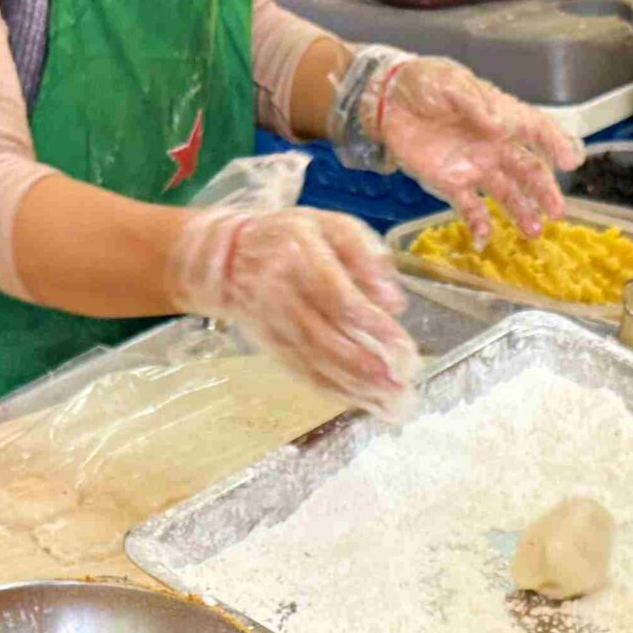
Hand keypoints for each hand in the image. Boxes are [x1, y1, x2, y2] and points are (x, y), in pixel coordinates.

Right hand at [167, 205, 418, 413]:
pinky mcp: (273, 348)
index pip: (340, 300)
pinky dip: (336, 393)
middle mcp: (284, 297)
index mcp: (301, 258)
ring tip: (393, 407)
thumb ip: (364, 255)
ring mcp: (275, 327)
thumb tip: (394, 300)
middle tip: (404, 389)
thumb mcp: (329, 226)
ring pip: (316, 365)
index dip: (373, 328)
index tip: (405, 350)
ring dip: (356, 390)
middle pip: (328, 342)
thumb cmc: (289, 238)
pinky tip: (365, 404)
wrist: (226, 260)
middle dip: (368, 370)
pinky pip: (305, 376)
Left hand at [370, 57, 580, 242]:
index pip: (536, 130)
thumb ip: (474, 103)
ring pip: (506, 193)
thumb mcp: (450, 82)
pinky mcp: (451, 184)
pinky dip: (479, 225)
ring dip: (522, 212)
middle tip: (557, 212)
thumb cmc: (424, 83)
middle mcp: (494, 146)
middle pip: (528, 170)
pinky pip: (470, 209)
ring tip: (533, 232)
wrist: (388, 100)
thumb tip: (497, 127)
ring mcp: (474, 168)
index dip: (556, 145)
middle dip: (545, 191)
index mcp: (500, 116)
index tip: (571, 162)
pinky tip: (484, 240)